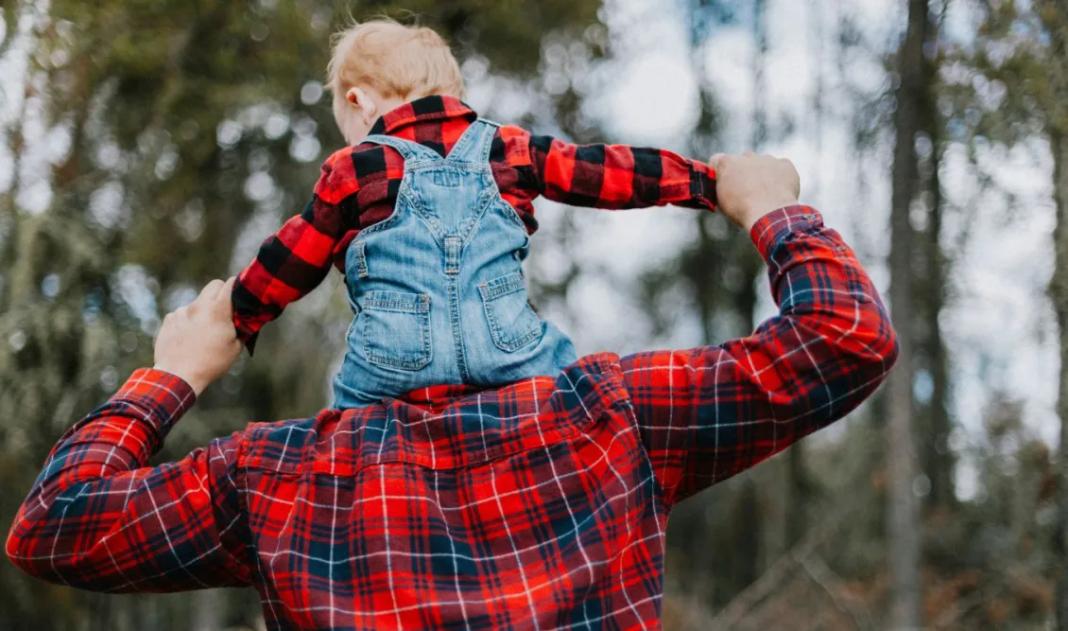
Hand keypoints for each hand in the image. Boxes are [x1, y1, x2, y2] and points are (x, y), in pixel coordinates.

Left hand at [153, 277, 241, 395]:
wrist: (178, 375)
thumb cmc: (211, 363)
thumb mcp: (235, 347)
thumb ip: (241, 328)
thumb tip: (247, 319)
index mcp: (218, 310)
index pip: (230, 284)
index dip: (238, 286)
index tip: (240, 292)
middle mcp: (198, 306)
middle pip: (213, 286)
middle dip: (221, 293)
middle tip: (224, 310)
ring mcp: (181, 311)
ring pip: (198, 302)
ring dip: (203, 311)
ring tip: (203, 332)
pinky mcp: (169, 319)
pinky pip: (182, 313)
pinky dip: (188, 321)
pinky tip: (189, 337)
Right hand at [709, 152, 800, 231]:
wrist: (769, 213)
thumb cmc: (742, 209)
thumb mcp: (722, 201)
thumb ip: (721, 187)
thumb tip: (725, 187)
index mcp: (727, 162)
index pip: (717, 160)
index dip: (719, 172)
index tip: (723, 182)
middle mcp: (747, 156)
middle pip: (742, 160)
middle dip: (743, 171)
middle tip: (746, 191)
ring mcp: (767, 158)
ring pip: (763, 163)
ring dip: (762, 173)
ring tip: (764, 194)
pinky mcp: (785, 164)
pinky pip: (781, 168)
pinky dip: (780, 177)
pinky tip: (778, 191)